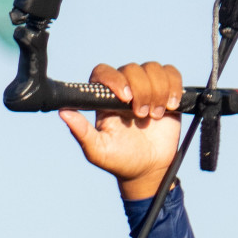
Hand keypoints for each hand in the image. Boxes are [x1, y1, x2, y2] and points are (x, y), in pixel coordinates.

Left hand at [60, 60, 182, 200]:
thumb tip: (63, 112)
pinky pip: (171, 73)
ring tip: (156, 115)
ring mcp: (146, 89)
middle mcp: (124, 89)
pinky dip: (174, 86)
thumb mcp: (97, 150)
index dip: (114, 79)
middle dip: (141, 91)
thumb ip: (81, 132)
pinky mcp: (166, 92)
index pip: (103, 72)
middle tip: (141, 116)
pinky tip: (170, 106)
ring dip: (157, 90)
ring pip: (153, 68)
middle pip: (132, 68)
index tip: (125, 98)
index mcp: (104, 99)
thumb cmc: (119, 160)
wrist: (148, 170)